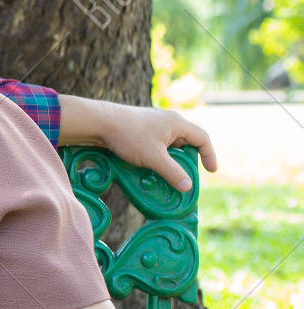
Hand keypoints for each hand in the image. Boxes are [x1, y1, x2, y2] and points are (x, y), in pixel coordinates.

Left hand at [101, 105, 217, 191]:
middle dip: (187, 160)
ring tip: (165, 174)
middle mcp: (168, 121)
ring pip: (170, 145)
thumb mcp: (154, 158)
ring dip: (170, 160)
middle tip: (184, 176)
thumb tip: (187, 187)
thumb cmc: (129, 136)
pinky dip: (157, 156)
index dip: (209, 155)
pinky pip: (156, 144)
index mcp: (177, 123)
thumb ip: (172, 173)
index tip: (211, 171)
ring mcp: (153, 124)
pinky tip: (149, 167)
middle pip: (186, 142)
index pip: (202, 138)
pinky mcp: (140, 129)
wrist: (98, 122)